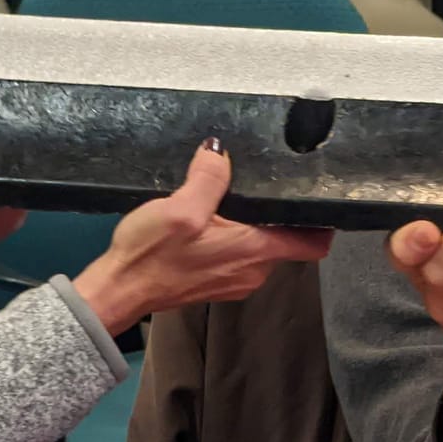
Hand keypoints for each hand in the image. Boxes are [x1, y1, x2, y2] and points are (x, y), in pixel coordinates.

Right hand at [72, 141, 331, 334]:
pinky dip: (234, 238)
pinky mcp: (217, 282)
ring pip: (262, 247)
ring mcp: (236, 280)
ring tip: (232, 200)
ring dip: (253, 225)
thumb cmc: (149, 257)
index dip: (323, 221)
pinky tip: (211, 221)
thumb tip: (220, 151)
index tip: (319, 198)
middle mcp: (253, 271)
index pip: (313, 244)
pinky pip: (239, 255)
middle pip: (287, 240)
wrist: (119, 290)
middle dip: (277, 213)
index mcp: (254, 251)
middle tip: (261, 186)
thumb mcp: (180, 208)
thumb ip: (208, 178)